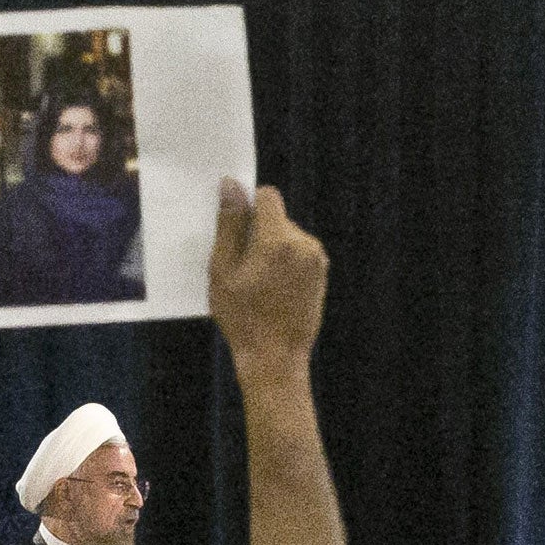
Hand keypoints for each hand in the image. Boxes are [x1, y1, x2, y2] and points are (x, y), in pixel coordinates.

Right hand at [209, 179, 329, 370]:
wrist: (275, 358)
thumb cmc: (243, 318)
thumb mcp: (223, 269)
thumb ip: (229, 224)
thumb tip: (232, 185)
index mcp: (278, 240)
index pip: (268, 196)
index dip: (249, 205)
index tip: (236, 229)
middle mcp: (304, 245)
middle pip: (277, 218)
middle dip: (258, 232)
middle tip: (242, 266)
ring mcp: (317, 261)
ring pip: (287, 236)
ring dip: (271, 248)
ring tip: (257, 282)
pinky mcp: (321, 275)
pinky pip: (298, 254)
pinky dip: (284, 263)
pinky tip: (272, 289)